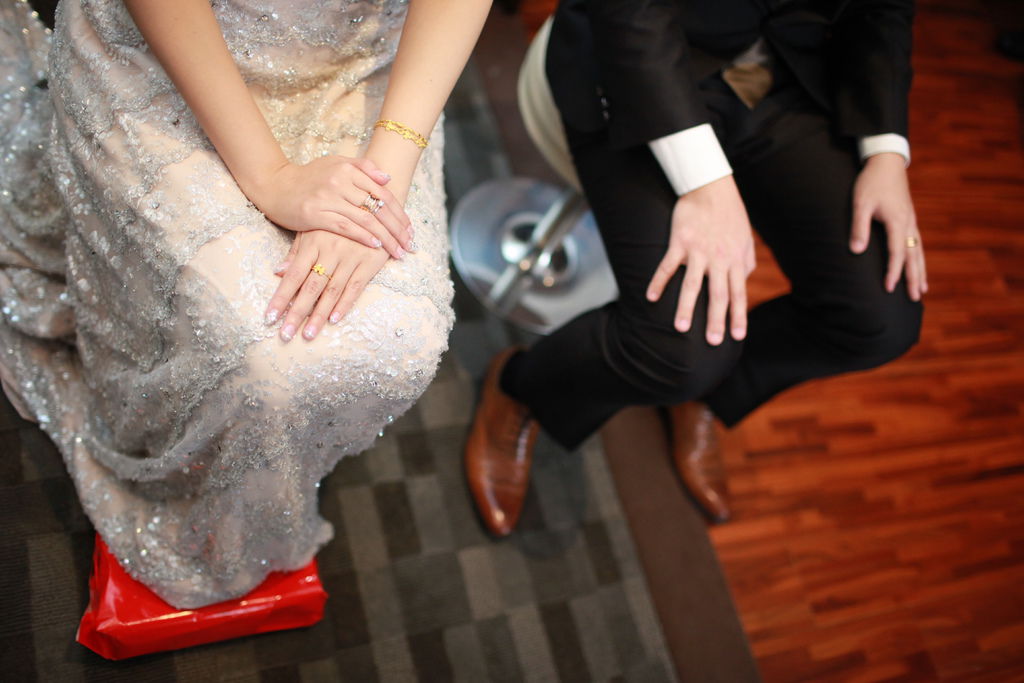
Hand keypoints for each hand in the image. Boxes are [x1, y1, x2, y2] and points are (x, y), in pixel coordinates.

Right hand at [247, 156, 413, 259]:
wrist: (276, 186)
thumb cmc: (309, 178)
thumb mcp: (335, 164)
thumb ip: (362, 168)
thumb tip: (388, 178)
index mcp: (348, 168)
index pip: (382, 193)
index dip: (399, 213)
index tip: (410, 229)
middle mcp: (340, 181)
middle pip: (378, 207)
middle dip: (397, 229)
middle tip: (409, 244)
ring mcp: (327, 197)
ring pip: (365, 219)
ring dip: (385, 237)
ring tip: (397, 250)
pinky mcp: (315, 214)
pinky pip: (345, 227)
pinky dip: (363, 237)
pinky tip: (375, 245)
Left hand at [265, 230, 389, 340]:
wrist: (375, 203)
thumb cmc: (339, 218)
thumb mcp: (314, 228)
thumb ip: (297, 251)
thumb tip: (278, 272)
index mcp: (313, 243)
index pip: (293, 276)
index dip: (281, 298)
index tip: (270, 318)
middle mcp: (330, 251)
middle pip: (310, 287)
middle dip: (296, 312)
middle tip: (285, 334)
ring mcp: (350, 258)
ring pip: (332, 291)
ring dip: (319, 315)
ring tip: (308, 334)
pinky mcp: (369, 262)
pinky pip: (355, 287)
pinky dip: (345, 304)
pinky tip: (334, 319)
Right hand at [646, 175, 755, 344]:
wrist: (711, 186)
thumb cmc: (730, 213)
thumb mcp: (745, 237)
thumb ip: (746, 261)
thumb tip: (744, 279)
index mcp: (736, 260)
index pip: (739, 294)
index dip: (739, 316)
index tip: (737, 336)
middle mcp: (719, 259)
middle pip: (719, 295)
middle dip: (717, 320)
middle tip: (714, 341)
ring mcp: (699, 251)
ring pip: (693, 285)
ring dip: (686, 308)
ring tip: (680, 329)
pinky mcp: (680, 242)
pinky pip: (668, 266)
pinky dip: (659, 282)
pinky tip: (650, 298)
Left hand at [849, 152, 926, 300]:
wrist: (886, 162)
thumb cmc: (870, 182)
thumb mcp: (860, 203)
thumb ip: (859, 227)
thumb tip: (855, 251)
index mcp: (896, 221)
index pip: (896, 252)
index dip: (893, 271)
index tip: (889, 288)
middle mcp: (908, 223)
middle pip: (913, 256)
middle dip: (914, 277)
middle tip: (915, 297)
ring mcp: (911, 221)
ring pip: (918, 251)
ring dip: (920, 270)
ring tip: (922, 289)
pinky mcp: (909, 218)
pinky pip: (917, 243)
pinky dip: (919, 258)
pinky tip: (918, 266)